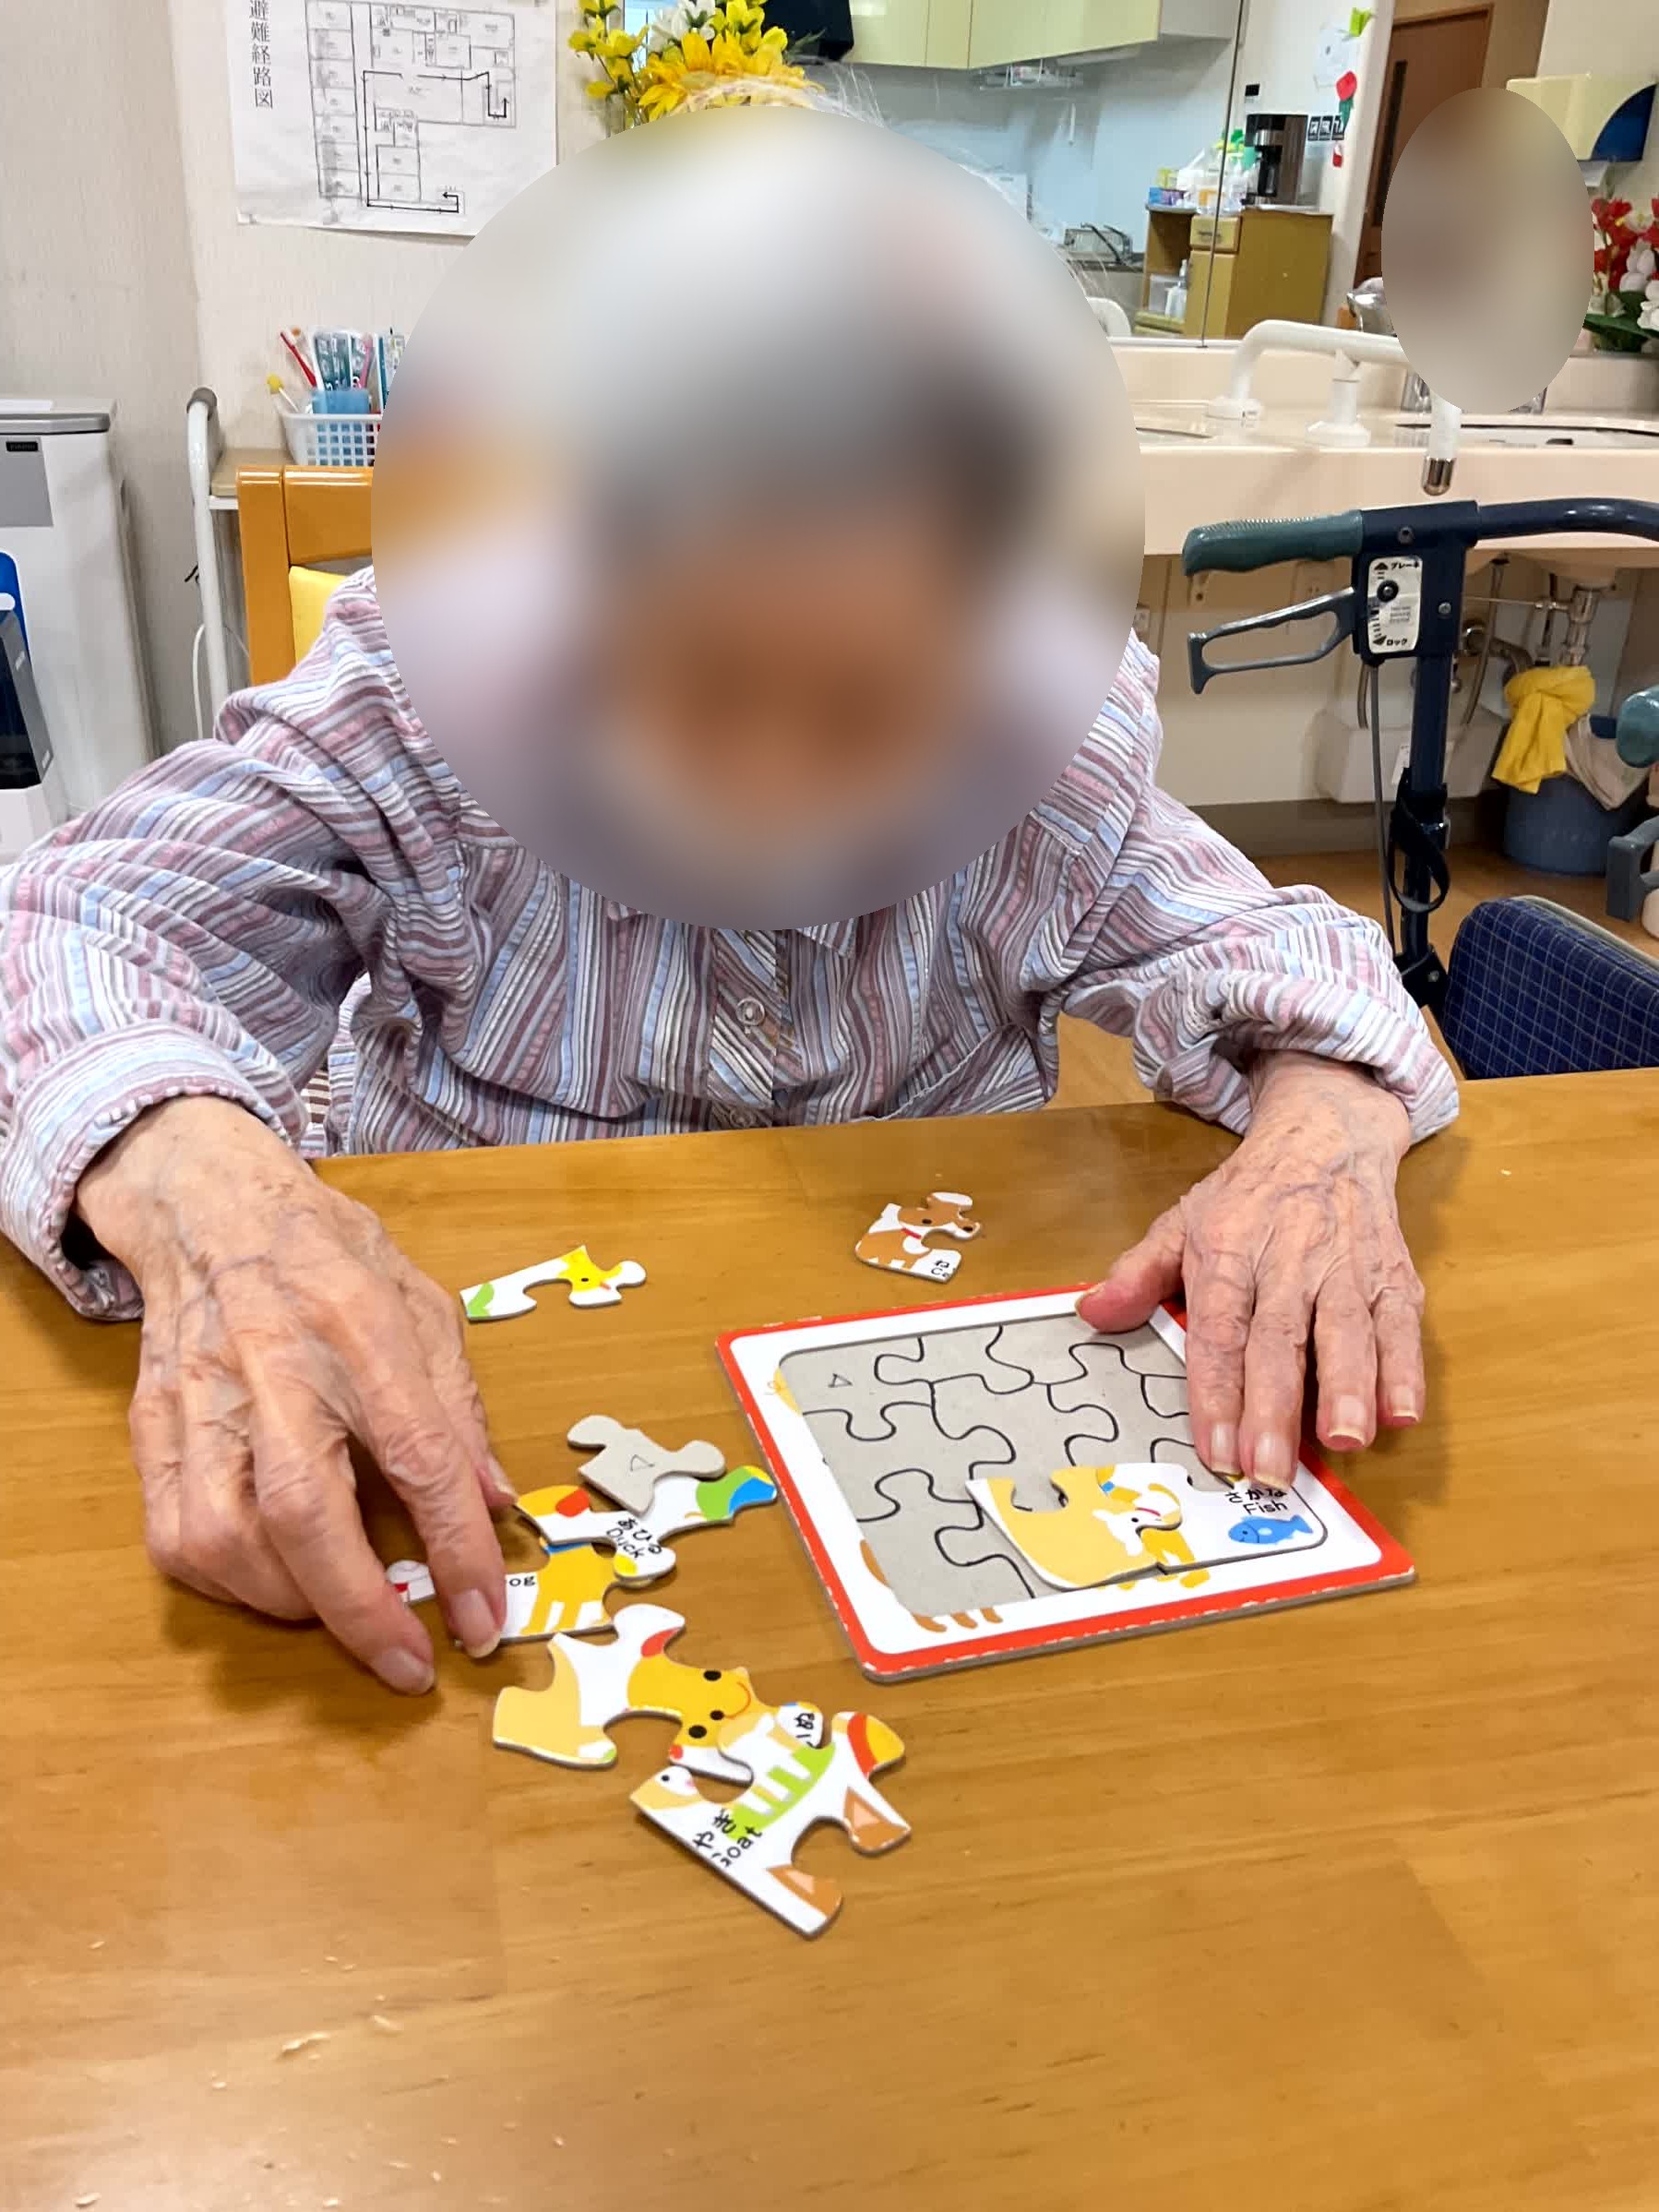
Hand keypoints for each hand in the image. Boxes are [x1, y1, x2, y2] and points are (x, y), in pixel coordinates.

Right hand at [78, 1098, 509, 1690]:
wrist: (211, 1209)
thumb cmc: (331, 1258)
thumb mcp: (427, 1306)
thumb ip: (460, 1408)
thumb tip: (495, 1502)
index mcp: (362, 1327)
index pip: (420, 1454)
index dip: (457, 1550)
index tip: (483, 1620)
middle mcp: (276, 1367)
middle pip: (304, 1510)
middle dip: (361, 1609)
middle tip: (407, 1665)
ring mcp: (203, 1399)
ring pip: (224, 1536)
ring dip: (288, 1602)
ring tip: (339, 1612)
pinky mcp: (153, 1427)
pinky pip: (174, 1537)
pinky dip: (227, 1583)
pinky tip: (272, 1581)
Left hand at [1077, 1053, 1423, 1488]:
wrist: (1324, 1135)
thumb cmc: (1248, 1195)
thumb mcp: (1183, 1221)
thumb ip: (1139, 1273)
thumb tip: (1091, 1314)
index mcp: (1229, 1252)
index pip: (1219, 1331)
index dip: (1217, 1393)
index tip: (1216, 1450)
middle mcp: (1288, 1263)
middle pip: (1281, 1341)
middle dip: (1275, 1408)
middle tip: (1269, 1469)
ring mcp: (1345, 1270)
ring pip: (1347, 1332)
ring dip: (1348, 1389)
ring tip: (1343, 1441)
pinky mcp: (1392, 1276)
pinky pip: (1402, 1324)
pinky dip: (1406, 1369)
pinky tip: (1403, 1412)